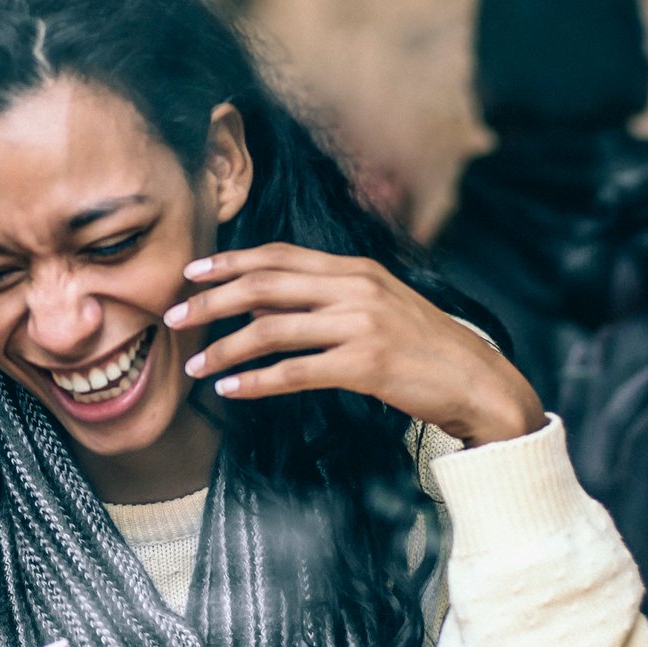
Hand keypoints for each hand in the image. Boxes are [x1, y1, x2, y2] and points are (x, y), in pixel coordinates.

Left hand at [166, 244, 545, 447]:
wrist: (476, 379)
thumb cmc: (419, 346)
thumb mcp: (373, 307)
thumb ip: (320, 299)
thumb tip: (255, 305)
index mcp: (354, 270)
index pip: (278, 256)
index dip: (229, 262)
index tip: (189, 272)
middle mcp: (355, 289)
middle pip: (263, 287)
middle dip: (209, 302)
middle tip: (171, 318)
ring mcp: (361, 326)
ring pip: (270, 330)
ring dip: (223, 348)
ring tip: (194, 365)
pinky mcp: (365, 366)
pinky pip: (294, 372)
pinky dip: (256, 382)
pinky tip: (230, 390)